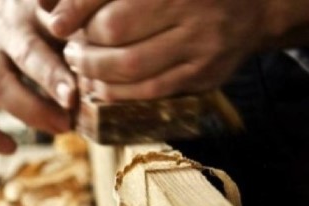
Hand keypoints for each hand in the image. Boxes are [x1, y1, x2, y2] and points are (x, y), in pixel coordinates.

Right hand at [0, 0, 76, 153]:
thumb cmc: (40, 20)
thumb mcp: (61, 15)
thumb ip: (84, 33)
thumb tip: (119, 67)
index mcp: (39, 13)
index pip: (54, 26)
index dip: (69, 53)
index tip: (84, 80)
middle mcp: (10, 34)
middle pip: (26, 55)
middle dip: (50, 82)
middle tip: (74, 107)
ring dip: (29, 110)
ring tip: (61, 128)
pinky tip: (11, 149)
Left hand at [40, 0, 308, 100]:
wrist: (255, 7)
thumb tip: (53, 12)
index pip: (112, 2)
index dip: (77, 12)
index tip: (57, 24)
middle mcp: (192, 7)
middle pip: (115, 31)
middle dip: (84, 44)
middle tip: (71, 46)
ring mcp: (201, 44)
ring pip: (130, 66)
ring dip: (95, 72)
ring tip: (81, 65)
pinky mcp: (204, 74)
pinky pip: (150, 91)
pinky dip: (118, 92)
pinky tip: (102, 86)